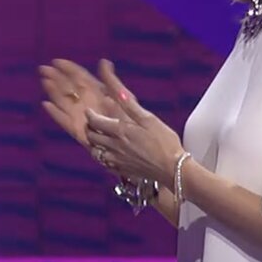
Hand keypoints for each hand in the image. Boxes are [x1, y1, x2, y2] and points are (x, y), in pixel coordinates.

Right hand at [39, 59, 124, 153]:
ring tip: (45, 81)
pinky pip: (64, 121)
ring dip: (53, 91)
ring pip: (64, 101)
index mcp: (98, 93)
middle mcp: (87, 103)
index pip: (80, 78)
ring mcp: (81, 117)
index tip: (57, 61)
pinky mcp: (78, 131)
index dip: (69, 69)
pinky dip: (55, 113)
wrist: (133, 145)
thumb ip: (111, 81)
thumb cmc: (131, 120)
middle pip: (68, 88)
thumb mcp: (123, 97)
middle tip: (44, 69)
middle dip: (57, 78)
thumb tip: (103, 62)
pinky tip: (47, 104)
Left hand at [83, 59, 184, 182]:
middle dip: (88, 128)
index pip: (95, 121)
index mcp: (120, 131)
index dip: (89, 115)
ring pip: (95, 151)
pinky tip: (107, 153)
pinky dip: (101, 156)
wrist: (172, 168)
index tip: (89, 111)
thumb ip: (131, 106)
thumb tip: (118, 91)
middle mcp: (114, 146)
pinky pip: (103, 163)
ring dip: (93, 143)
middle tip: (91, 123)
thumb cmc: (164, 142)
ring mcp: (116, 160)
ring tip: (98, 138)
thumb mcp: (149, 119)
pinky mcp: (121, 170)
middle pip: (91, 136)